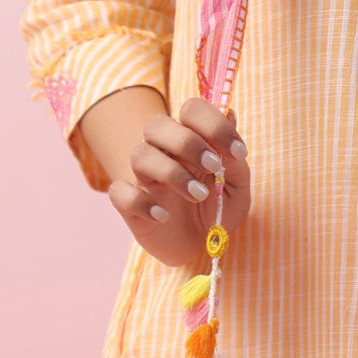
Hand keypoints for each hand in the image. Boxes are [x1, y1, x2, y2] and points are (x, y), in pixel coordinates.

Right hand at [107, 98, 250, 267]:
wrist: (200, 247)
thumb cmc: (218, 210)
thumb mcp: (237, 188)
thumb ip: (235, 158)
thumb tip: (229, 115)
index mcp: (191, 140)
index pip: (191, 109)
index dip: (214, 123)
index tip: (237, 151)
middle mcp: (163, 153)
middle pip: (157, 124)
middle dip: (188, 142)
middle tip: (213, 167)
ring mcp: (143, 178)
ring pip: (140, 154)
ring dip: (172, 172)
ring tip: (199, 195)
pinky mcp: (129, 205)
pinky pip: (120, 192)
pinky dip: (141, 202)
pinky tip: (163, 216)